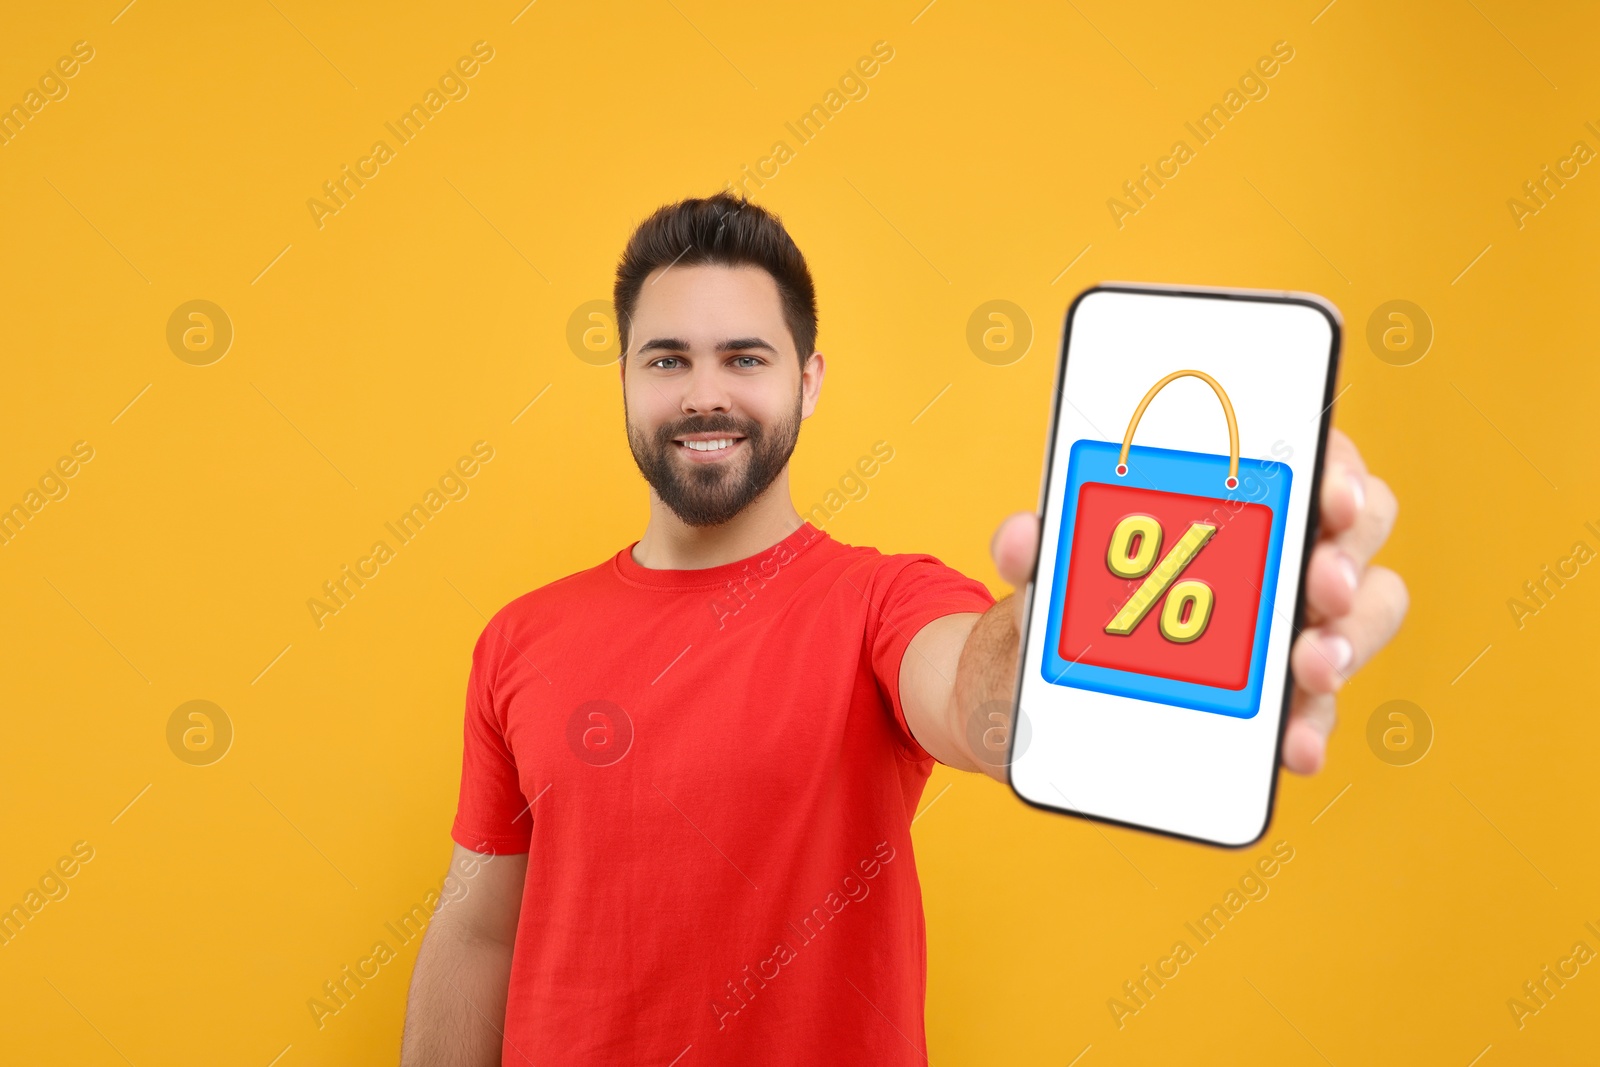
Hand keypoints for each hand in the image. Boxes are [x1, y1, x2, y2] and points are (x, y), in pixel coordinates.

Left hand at [987, 425, 1407, 774]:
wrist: (1042, 689)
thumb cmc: (1070, 598)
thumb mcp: (1047, 568)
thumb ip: (1036, 548)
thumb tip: (1022, 539)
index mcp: (1236, 497)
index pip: (1312, 460)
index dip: (1336, 469)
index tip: (1328, 490)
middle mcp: (1281, 555)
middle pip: (1356, 537)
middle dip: (1347, 557)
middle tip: (1321, 583)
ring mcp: (1292, 630)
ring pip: (1357, 623)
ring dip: (1347, 642)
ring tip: (1310, 666)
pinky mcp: (1282, 704)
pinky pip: (1316, 711)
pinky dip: (1310, 727)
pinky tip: (1292, 744)